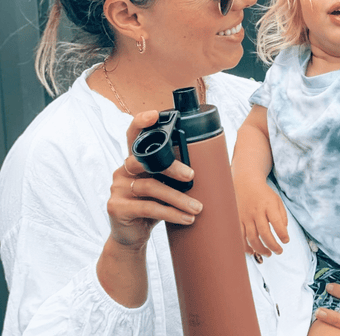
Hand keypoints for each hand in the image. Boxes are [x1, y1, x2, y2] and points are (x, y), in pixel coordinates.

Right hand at [107, 110, 202, 248]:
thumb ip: (173, 176)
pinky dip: (171, 213)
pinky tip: (186, 219)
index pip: (133, 136)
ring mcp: (117, 189)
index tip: (156, 114)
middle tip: (193, 176)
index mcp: (134, 162)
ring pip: (151, 187)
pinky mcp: (116, 207)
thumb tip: (210, 165)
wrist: (132, 237)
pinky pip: (148, 207)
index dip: (141, 122)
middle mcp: (123, 171)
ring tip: (198, 208)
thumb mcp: (164, 188)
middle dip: (172, 168)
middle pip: (146, 162)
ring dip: (179, 199)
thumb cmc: (152, 208)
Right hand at [235, 179, 288, 255]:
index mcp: (269, 205)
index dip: (282, 234)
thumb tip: (283, 231)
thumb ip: (282, 216)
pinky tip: (253, 252)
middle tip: (279, 251)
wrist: (246, 184)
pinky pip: (240, 236)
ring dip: (261, 249)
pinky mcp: (238, 220)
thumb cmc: (264, 194)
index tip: (286, 241)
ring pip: (252, 237)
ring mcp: (246, 216)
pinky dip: (246, 246)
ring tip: (269, 253)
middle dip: (273, 245)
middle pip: (264, 232)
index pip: (277, 222)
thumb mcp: (277, 201)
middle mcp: (256, 211)